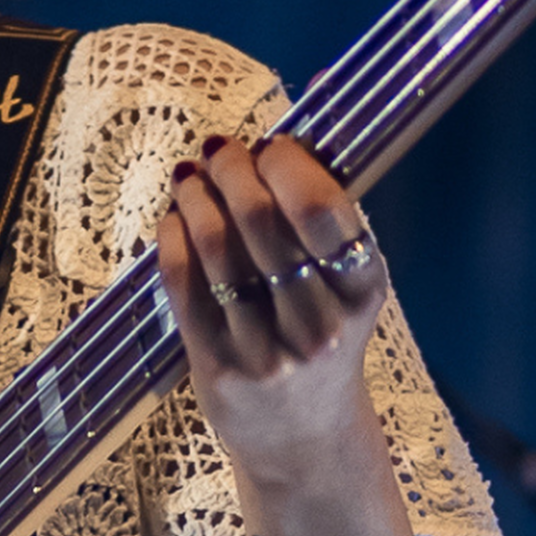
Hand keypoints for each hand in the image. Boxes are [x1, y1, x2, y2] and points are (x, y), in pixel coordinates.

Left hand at [157, 133, 388, 482]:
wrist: (306, 439)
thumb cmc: (321, 332)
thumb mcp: (344, 280)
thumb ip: (320, 206)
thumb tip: (302, 97)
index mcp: (363, 288)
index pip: (320, 209)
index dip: (285, 164)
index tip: (270, 146)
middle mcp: (320, 322)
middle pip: (258, 218)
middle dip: (231, 169)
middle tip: (220, 152)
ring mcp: (267, 347)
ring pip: (214, 244)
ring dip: (194, 195)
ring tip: (192, 177)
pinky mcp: (218, 365)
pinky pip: (182, 279)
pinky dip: (172, 234)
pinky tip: (174, 216)